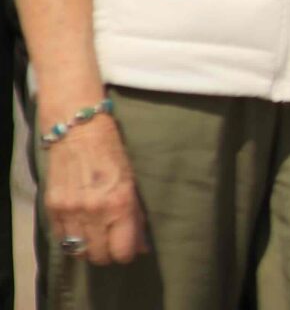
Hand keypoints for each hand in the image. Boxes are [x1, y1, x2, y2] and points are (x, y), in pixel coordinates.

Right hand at [42, 115, 147, 266]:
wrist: (78, 128)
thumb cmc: (111, 151)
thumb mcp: (131, 180)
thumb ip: (136, 215)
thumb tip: (141, 246)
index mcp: (119, 203)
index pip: (123, 252)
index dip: (127, 252)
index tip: (127, 246)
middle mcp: (94, 211)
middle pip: (100, 256)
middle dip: (108, 251)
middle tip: (111, 238)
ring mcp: (70, 211)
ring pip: (79, 252)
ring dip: (88, 246)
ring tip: (94, 232)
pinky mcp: (52, 209)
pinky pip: (61, 239)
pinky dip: (70, 237)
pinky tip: (78, 224)